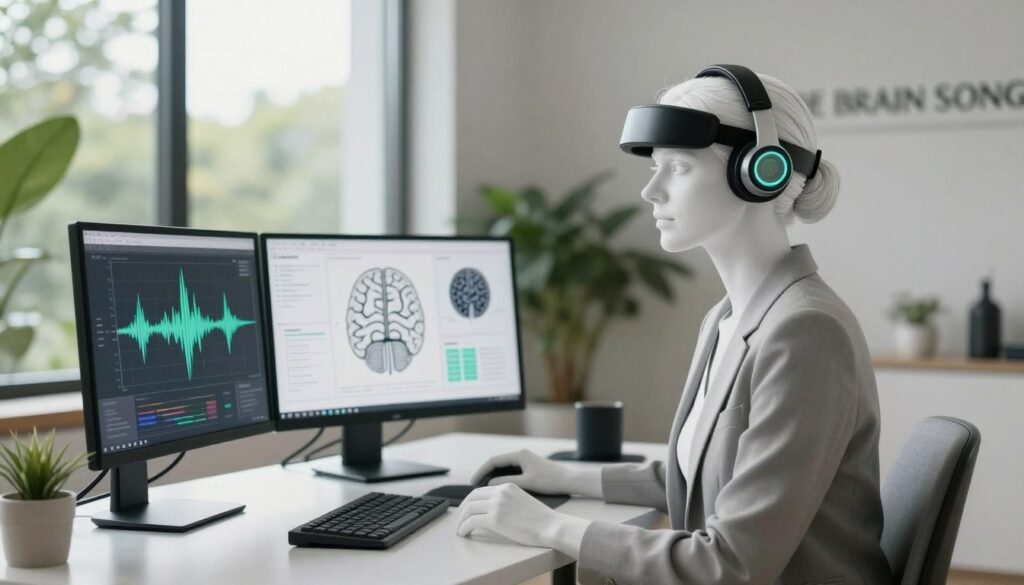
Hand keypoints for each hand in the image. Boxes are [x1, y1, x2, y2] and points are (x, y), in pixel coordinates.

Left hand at [455, 483, 590, 556]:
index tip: (468, 510)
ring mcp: (497, 505)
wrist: (551, 526)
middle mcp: (500, 492)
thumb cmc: (541, 519)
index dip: (472, 501)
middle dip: (463, 509)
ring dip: (461, 520)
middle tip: (460, 520)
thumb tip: (495, 510)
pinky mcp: (495, 519)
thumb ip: (509, 501)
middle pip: (472, 497)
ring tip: (460, 529)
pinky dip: (464, 528)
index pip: (482, 490)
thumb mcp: (523, 500)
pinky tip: (464, 533)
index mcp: (508, 487)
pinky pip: (471, 522)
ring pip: (469, 509)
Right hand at [470, 449, 601, 496]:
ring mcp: (524, 462)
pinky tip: (496, 490)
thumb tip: (489, 484)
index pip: (493, 461)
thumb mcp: (527, 483)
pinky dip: (501, 480)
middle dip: (484, 474)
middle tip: (473, 487)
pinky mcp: (527, 468)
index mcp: (519, 455)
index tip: (472, 482)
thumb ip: (507, 482)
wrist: (569, 481)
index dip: (481, 471)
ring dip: (492, 478)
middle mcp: (520, 455)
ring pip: (502, 469)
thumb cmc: (550, 481)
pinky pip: (509, 473)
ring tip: (482, 490)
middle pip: (496, 464)